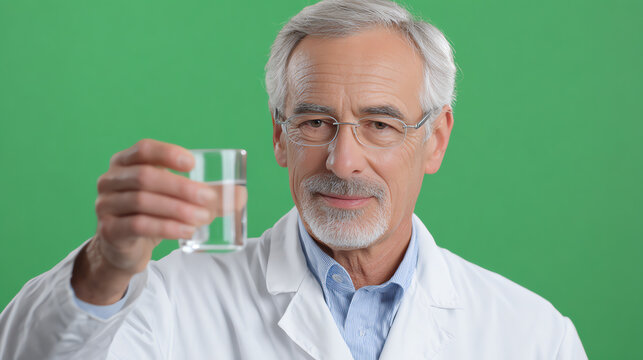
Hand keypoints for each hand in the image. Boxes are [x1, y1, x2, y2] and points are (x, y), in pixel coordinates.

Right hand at [71, 139, 215, 303]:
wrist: (123, 247)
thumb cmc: (152, 213)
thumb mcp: (175, 199)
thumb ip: (205, 194)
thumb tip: (241, 195)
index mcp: (126, 162)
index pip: (144, 149)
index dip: (168, 153)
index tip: (193, 164)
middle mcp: (111, 180)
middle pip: (146, 176)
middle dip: (181, 187)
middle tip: (208, 198)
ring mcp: (106, 205)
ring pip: (142, 201)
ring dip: (177, 209)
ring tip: (203, 218)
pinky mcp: (110, 230)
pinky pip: (138, 225)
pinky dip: (167, 227)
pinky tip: (187, 231)